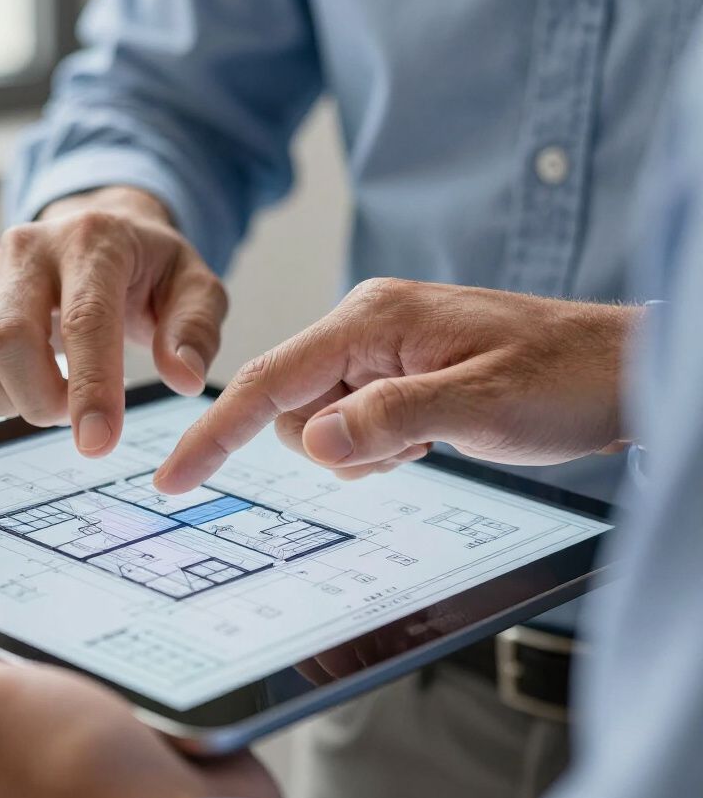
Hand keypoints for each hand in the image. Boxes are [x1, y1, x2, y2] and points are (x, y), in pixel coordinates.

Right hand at [0, 187, 227, 455]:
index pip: (84, 320)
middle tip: (77, 414)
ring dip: (2, 399)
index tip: (98, 445)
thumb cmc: (149, 272)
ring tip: (44, 395)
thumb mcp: (196, 289)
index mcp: (93, 241)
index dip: (90, 389)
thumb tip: (184, 379)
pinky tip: (8, 388)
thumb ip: (196, 331)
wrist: (99, 234)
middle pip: (6, 340)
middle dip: (43, 401)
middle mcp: (26, 248)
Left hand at [0, 601, 279, 797]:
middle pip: (1, 649)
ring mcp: (71, 740)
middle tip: (50, 570)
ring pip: (66, 654)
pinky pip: (120, 670)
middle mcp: (7, 744)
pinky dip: (129, 647)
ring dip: (83, 627)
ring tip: (103, 594)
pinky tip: (143, 628)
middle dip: (23, 610)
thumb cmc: (73, 782)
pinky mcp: (128, 734)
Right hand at [155, 278, 638, 492]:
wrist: (621, 371)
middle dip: (335, 446)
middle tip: (407, 445)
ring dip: (365, 450)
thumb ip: (386, 420)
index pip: (269, 379)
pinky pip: (355, 429)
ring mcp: (382, 355)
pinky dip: (382, 448)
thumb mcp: (475, 404)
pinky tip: (432, 436)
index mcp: (370, 320)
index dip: (217, 432)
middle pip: (292, 411)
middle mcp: (366, 330)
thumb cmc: (562, 376)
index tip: (176, 477)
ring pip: (323, 427)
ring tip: (431, 436)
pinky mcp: (397, 378)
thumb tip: (313, 443)